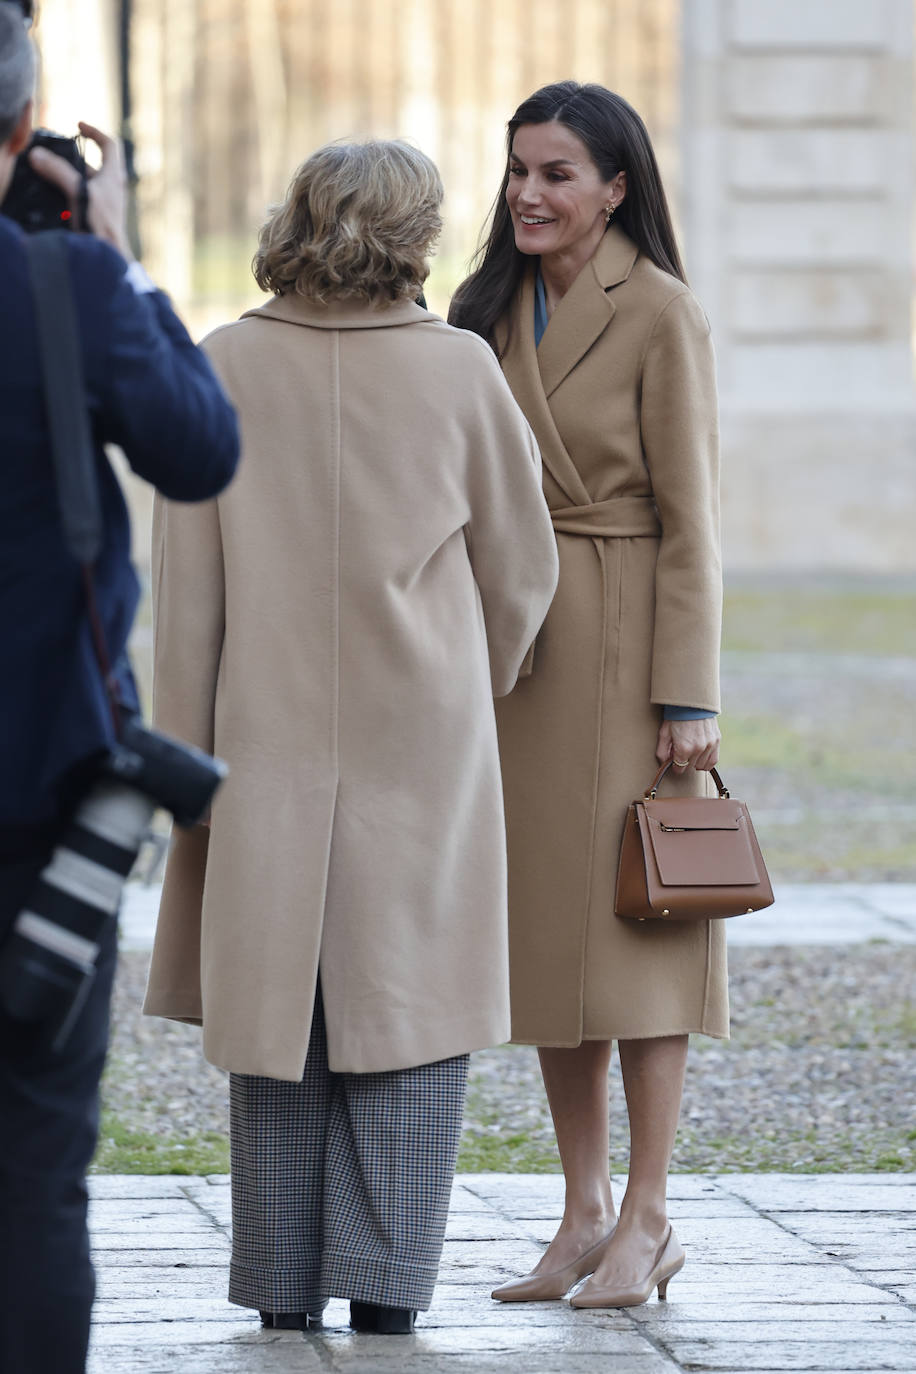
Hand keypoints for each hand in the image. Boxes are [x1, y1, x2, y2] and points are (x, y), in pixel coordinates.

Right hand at [28, 121, 132, 260]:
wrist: (109, 256)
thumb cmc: (100, 224)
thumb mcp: (78, 191)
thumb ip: (57, 171)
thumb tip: (37, 155)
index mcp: (113, 176)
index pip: (110, 144)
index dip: (95, 131)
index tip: (78, 126)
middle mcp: (111, 188)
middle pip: (91, 164)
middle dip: (70, 159)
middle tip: (51, 157)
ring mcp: (105, 204)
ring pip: (83, 182)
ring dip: (66, 178)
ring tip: (47, 177)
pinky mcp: (97, 217)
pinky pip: (80, 198)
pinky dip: (67, 194)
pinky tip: (54, 198)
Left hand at [656, 717, 720, 773]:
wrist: (692, 702)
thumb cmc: (676, 717)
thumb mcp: (664, 733)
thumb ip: (662, 751)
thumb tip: (664, 763)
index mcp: (684, 748)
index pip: (680, 768)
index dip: (675, 766)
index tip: (674, 761)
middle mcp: (698, 749)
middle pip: (690, 766)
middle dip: (684, 761)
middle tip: (681, 752)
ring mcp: (709, 745)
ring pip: (702, 765)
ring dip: (695, 762)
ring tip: (691, 753)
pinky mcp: (717, 741)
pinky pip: (713, 760)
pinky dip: (707, 762)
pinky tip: (702, 758)